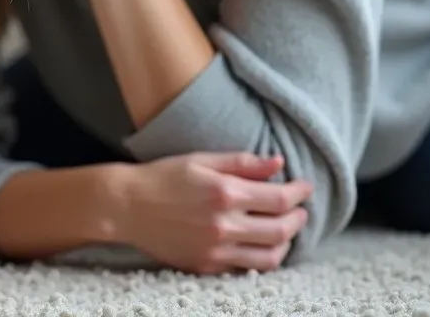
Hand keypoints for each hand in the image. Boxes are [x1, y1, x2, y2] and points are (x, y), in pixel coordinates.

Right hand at [115, 152, 312, 273]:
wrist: (126, 206)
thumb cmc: (162, 177)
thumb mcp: (201, 160)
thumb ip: (242, 163)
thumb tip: (278, 162)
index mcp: (224, 194)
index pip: (278, 198)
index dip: (298, 193)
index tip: (304, 187)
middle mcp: (223, 225)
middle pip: (281, 230)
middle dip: (298, 219)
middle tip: (300, 209)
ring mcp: (215, 250)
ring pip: (269, 257)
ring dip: (285, 243)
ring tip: (283, 229)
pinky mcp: (205, 266)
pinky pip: (246, 269)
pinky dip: (261, 258)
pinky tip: (259, 244)